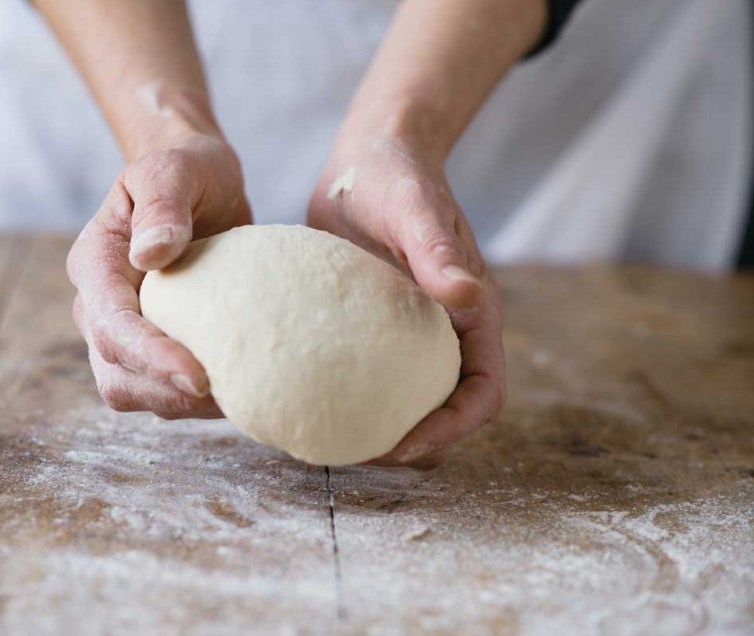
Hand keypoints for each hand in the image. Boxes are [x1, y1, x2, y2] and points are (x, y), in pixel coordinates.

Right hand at [68, 132, 250, 418]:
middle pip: (115, 376)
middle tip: (228, 397)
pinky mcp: (156, 347)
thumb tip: (150, 255)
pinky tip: (240, 387)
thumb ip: (163, 206)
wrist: (199, 183)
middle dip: (165, 394)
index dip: (150, 359)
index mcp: (95, 266)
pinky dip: (197, 400)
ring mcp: (125, 333)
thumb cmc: (186, 171)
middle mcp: (99, 307)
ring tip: (239, 395)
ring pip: (137, 393)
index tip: (199, 377)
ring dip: (183, 405)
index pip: (112, 327)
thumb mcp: (175, 171)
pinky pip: (166, 390)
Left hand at [308, 128, 504, 468]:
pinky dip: (350, 398)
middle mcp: (446, 333)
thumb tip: (470, 297)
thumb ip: (439, 252)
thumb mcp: (416, 212)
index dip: (452, 429)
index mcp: (472, 316)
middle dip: (415, 444)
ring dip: (382, 429)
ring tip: (330, 440)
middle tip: (358, 454)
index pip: (482, 394)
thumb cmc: (398, 178)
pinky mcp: (374, 330)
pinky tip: (306, 403)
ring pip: (407, 402)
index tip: (403, 444)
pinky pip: (369, 377)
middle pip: (446, 412)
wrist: (368, 160)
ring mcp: (410, 335)